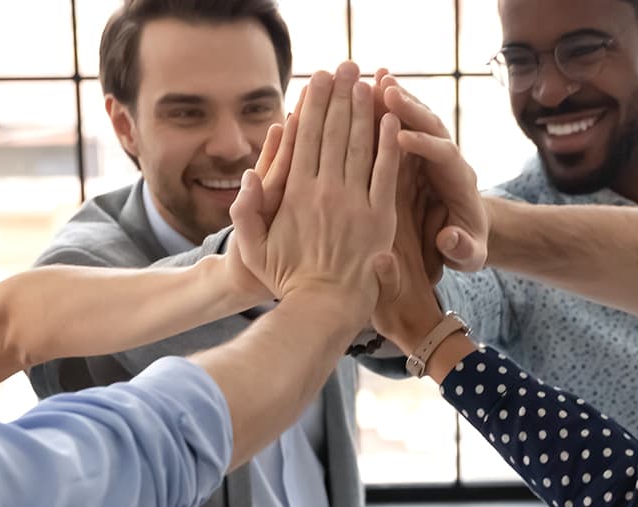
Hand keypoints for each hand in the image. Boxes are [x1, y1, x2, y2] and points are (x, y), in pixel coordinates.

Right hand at [230, 62, 402, 324]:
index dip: (312, 106)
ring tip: (366, 80)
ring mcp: (356, 202)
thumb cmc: (286, 279)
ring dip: (364, 110)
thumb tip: (249, 174)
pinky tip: (391, 119)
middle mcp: (326, 191)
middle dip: (339, 96)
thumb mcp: (251, 249)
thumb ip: (245, 212)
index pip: (305, 139)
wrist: (325, 308)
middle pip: (333, 133)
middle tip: (344, 66)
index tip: (316, 80)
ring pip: (360, 145)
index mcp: (296, 193)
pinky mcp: (381, 217)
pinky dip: (390, 144)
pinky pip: (386, 173)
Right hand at [381, 75, 489, 272]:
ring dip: (395, 98)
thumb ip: (462, 249)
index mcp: (460, 181)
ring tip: (371, 78)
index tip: (402, 138)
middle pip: (432, 125)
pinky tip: (363, 88)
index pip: (445, 155)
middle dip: (410, 109)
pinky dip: (384, 107)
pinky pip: (399, 124)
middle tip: (386, 91)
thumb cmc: (466, 248)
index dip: (425, 145)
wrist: (467, 234)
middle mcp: (447, 158)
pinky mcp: (415, 149)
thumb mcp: (470, 256)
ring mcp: (431, 149)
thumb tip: (450, 238)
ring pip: (414, 117)